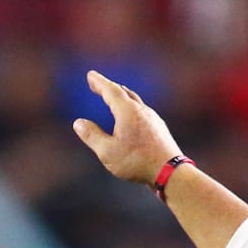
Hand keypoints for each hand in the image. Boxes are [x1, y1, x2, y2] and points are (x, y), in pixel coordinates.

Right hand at [72, 69, 183, 184]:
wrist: (169, 171)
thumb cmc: (136, 162)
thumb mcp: (107, 152)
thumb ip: (92, 136)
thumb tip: (78, 123)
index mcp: (127, 111)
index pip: (110, 91)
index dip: (99, 82)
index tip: (91, 75)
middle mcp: (141, 110)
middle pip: (124, 92)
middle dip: (109, 88)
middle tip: (99, 85)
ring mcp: (153, 118)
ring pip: (136, 102)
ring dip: (123, 97)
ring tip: (116, 98)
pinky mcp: (159, 128)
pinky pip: (143, 113)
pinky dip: (133, 110)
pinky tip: (133, 118)